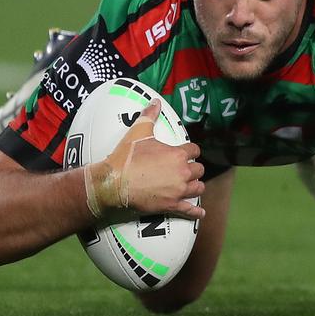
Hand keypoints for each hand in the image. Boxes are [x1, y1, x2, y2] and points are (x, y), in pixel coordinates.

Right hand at [83, 99, 205, 219]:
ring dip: (195, 186)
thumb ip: (149, 116)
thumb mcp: (138, 132)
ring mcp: (178, 191)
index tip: (187, 152)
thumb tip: (155, 102)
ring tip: (190, 185)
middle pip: (199, 170)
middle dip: (193, 169)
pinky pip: (189, 210)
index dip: (191, 151)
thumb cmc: (127, 157)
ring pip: (198, 188)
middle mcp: (182, 173)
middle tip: (185, 169)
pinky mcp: (171, 205)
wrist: (113, 182)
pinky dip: (196, 212)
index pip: (195, 150)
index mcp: (177, 154)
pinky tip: (201, 213)